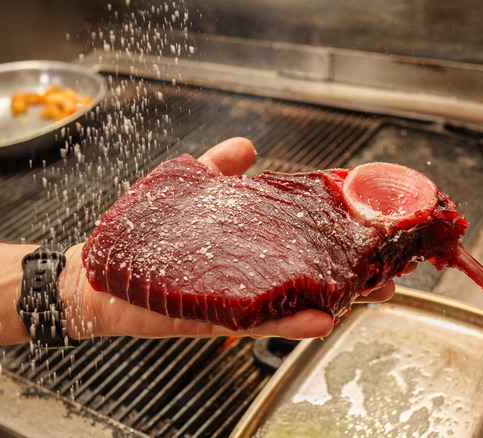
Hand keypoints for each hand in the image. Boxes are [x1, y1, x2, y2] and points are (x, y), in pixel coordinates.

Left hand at [58, 137, 408, 340]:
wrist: (95, 274)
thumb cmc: (138, 236)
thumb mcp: (184, 191)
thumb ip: (217, 169)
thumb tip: (248, 146)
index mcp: (245, 246)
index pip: (300, 241)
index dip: (336, 238)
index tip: (371, 231)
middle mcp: (246, 276)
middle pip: (307, 277)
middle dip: (350, 277)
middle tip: (387, 277)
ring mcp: (233, 299)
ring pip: (292, 304)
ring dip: (334, 302)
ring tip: (370, 297)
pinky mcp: (213, 318)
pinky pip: (256, 324)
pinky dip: (289, 324)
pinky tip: (322, 320)